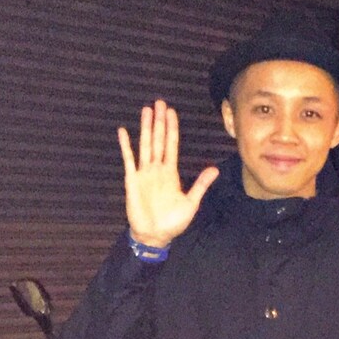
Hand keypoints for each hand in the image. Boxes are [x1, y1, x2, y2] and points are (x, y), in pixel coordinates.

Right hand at [118, 100, 218, 248]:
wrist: (154, 236)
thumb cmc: (173, 222)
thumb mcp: (190, 203)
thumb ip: (200, 185)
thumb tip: (214, 169)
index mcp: (171, 173)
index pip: (171, 145)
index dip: (172, 128)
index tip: (172, 112)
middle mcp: (157, 169)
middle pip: (159, 139)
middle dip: (159, 121)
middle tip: (159, 102)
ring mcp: (144, 173)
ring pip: (145, 145)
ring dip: (146, 128)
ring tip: (146, 110)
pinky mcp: (133, 180)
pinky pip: (129, 160)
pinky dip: (126, 146)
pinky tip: (123, 132)